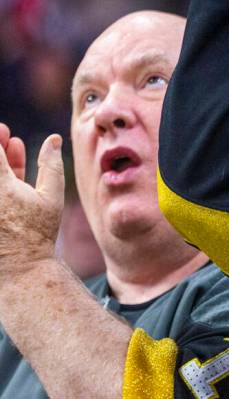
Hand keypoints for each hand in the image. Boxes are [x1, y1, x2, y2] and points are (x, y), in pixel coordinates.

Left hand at [0, 124, 64, 274]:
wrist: (18, 266)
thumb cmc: (38, 232)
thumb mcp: (51, 198)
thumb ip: (51, 165)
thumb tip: (54, 139)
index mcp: (1, 186)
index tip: (4, 132)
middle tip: (4, 136)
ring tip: (9, 149)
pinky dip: (2, 176)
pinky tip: (8, 172)